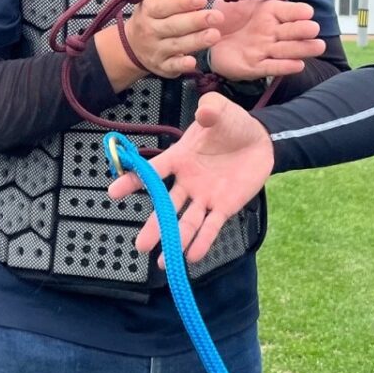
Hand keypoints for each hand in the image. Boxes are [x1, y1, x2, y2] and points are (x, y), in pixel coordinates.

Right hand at [105, 90, 273, 262]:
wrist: (260, 140)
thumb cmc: (233, 123)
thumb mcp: (220, 110)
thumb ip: (211, 109)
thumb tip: (204, 112)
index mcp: (180, 158)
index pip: (152, 171)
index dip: (132, 181)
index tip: (113, 192)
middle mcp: (187, 182)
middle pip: (165, 206)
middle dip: (154, 226)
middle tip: (140, 245)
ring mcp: (204, 196)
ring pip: (185, 222)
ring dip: (175, 241)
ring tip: (162, 262)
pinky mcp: (224, 207)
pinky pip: (211, 227)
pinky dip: (202, 242)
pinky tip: (192, 257)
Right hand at [118, 0, 221, 78]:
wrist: (131, 45)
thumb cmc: (151, 12)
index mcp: (150, 8)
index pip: (166, 5)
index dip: (183, 2)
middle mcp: (151, 29)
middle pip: (174, 25)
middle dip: (195, 21)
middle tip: (217, 17)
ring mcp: (156, 49)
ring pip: (176, 45)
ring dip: (195, 41)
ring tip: (215, 35)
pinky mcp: (162, 66)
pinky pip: (172, 67)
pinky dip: (182, 66)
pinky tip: (194, 63)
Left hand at [205, 0, 326, 79]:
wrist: (208, 36)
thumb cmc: (228, 15)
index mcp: (271, 12)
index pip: (289, 11)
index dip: (298, 12)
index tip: (307, 11)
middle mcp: (272, 32)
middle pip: (292, 31)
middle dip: (303, 30)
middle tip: (313, 28)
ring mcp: (265, 49)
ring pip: (287, 49)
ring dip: (302, 49)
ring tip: (318, 47)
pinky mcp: (256, 66)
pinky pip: (271, 66)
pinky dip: (284, 66)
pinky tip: (298, 65)